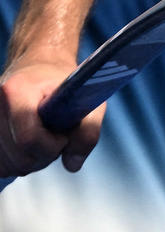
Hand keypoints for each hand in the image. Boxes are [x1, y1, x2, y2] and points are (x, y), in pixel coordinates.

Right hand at [0, 55, 92, 179]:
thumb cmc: (64, 84)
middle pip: (18, 156)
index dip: (52, 146)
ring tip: (43, 139)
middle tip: (57, 138)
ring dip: (31, 161)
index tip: (64, 136)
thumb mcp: (87, 100)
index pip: (28, 138)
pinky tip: (27, 147)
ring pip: (7, 165)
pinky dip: (16, 163)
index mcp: (16, 91)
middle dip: (44, 155)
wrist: (40, 66)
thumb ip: (88, 131)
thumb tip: (72, 164)